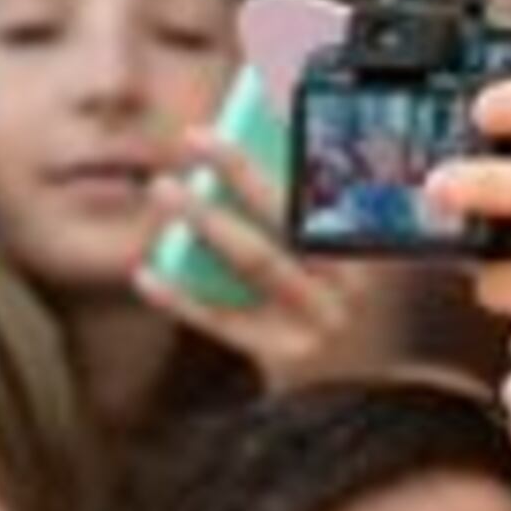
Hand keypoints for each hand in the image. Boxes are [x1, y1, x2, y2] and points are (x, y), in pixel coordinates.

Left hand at [129, 123, 402, 387]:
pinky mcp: (288, 359)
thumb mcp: (331, 263)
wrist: (356, 403)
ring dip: (207, 220)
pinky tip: (146, 272)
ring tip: (163, 189)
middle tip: (192, 138)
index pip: (327, 186)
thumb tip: (242, 152)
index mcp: (365, 247)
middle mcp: (351, 284)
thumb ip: (300, 218)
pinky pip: (226, 322)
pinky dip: (182, 296)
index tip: (250, 107)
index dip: (291, 145)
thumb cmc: (327, 314)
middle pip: (291, 216)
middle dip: (241, 171)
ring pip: (260, 261)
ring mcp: (322, 323)